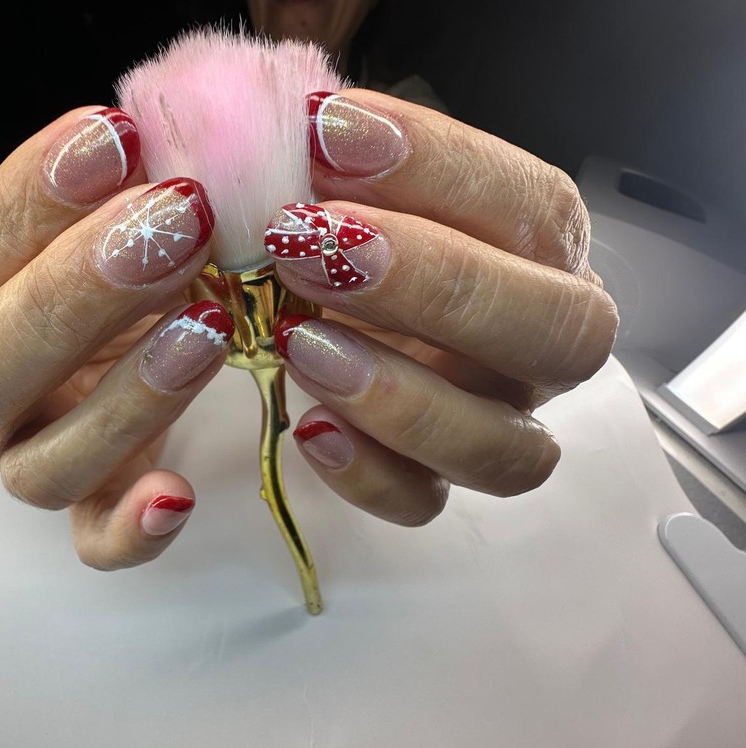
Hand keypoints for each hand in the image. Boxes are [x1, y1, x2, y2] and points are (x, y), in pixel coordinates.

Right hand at [0, 106, 231, 568]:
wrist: (105, 336)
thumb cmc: (99, 260)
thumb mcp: (95, 210)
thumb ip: (109, 183)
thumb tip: (152, 136)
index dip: (36, 197)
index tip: (116, 138)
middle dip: (80, 292)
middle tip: (173, 224)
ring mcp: (22, 460)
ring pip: (45, 463)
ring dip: (127, 397)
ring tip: (209, 324)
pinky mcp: (88, 511)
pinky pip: (95, 546)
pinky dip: (132, 529)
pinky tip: (176, 492)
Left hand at [267, 88, 618, 525]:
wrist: (316, 284)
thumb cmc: (340, 214)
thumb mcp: (343, 171)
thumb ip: (344, 154)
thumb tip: (313, 132)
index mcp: (541, 240)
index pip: (531, 205)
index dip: (438, 168)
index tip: (327, 137)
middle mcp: (541, 335)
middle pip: (558, 332)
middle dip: (436, 286)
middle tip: (314, 244)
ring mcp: (496, 417)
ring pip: (509, 448)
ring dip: (406, 400)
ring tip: (301, 343)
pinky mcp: (433, 477)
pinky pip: (426, 503)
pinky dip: (371, 475)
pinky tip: (308, 427)